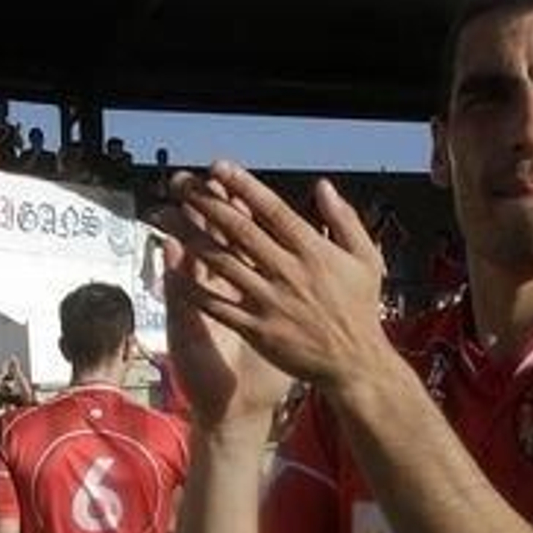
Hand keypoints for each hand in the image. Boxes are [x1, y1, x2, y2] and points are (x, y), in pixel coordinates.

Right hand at [157, 170, 291, 431]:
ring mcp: (200, 309)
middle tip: (195, 181)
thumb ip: (287, 290)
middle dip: (202, 212)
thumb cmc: (261, 370)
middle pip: (211, 241)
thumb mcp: (274, 327)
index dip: (236, 210)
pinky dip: (174, 274)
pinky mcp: (186, 329)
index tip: (232, 181)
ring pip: (190, 265)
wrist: (240, 408)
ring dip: (181, 233)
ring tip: (177, 200)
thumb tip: (298, 260)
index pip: (239, 239)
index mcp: (244, 288)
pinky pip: (180, 298)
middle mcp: (219, 293)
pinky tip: (167, 251)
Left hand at [162, 161, 387, 400]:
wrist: (355, 364)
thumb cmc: (360, 311)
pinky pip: (218, 305)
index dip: (243, 185)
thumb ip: (344, 220)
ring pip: (222, 262)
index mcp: (313, 251)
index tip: (218, 167)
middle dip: (206, 202)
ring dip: (190, 237)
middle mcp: (288, 273)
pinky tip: (172, 272)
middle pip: (238, 229)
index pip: (271, 209)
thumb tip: (324, 187)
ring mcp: (270, 302)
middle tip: (181, 183)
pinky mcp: (258, 329)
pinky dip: (194, 289)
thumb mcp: (366, 259)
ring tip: (167, 216)